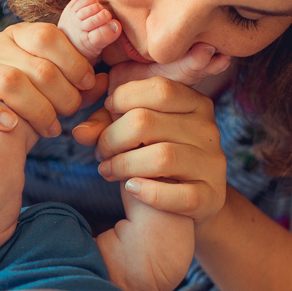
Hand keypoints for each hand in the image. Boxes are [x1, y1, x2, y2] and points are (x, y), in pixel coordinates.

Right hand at [0, 22, 108, 146]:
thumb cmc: (9, 95)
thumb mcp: (39, 80)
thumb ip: (71, 78)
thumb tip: (105, 79)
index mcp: (18, 36)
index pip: (49, 35)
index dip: (73, 60)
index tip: (87, 83)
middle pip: (36, 64)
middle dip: (62, 93)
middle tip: (71, 113)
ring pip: (10, 82)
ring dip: (38, 109)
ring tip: (51, 128)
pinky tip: (13, 126)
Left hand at [73, 77, 226, 225]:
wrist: (193, 201)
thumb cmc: (156, 155)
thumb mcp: (135, 131)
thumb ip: (107, 123)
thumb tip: (79, 132)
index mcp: (195, 104)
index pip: (159, 89)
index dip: (124, 98)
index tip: (107, 113)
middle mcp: (208, 130)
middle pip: (147, 122)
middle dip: (112, 137)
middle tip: (100, 152)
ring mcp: (212, 164)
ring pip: (162, 157)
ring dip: (123, 165)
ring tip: (108, 170)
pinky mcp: (211, 197)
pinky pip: (180, 195)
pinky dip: (149, 192)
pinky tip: (132, 188)